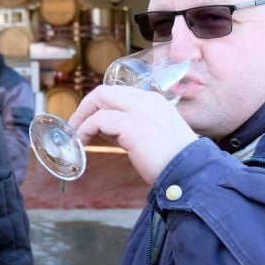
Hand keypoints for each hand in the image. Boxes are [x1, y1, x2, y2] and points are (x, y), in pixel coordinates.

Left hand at [68, 85, 197, 185]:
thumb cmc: (172, 161)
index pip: (117, 93)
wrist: (190, 173)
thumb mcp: (151, 136)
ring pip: (98, 101)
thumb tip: (102, 129)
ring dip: (81, 120)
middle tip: (75, 127)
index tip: (88, 122)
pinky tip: (82, 145)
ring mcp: (139, 110)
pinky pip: (98, 121)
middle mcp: (146, 100)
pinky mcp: (131, 125)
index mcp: (153, 101)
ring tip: (75, 138)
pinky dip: (85, 131)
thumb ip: (128, 128)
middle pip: (104, 91)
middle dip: (85, 108)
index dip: (98, 106)